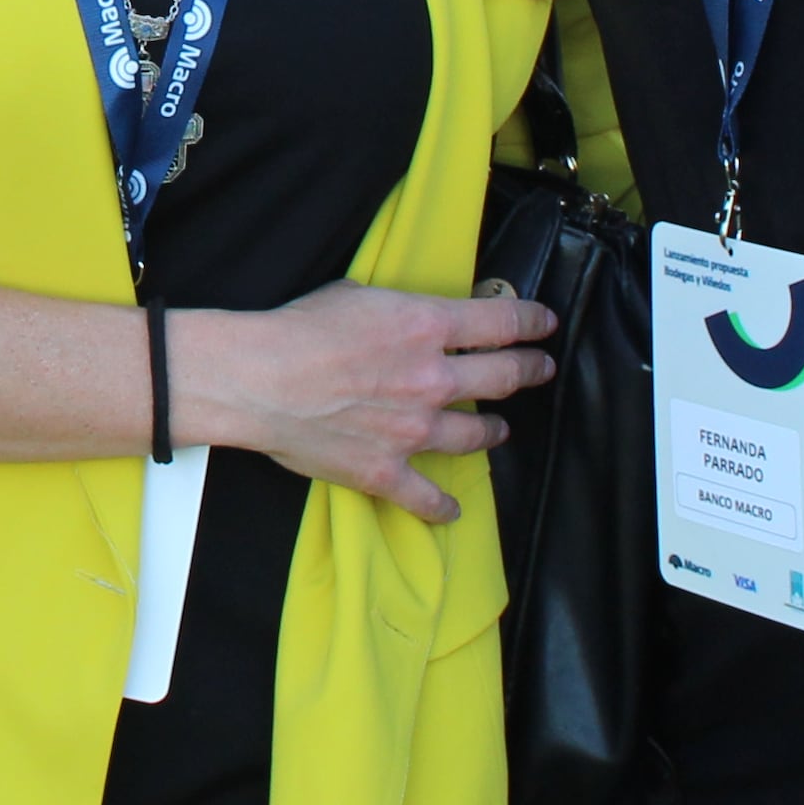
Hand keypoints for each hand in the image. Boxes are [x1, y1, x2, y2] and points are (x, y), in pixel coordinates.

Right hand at [177, 280, 556, 523]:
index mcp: (427, 327)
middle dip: (530, 370)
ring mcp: (415, 429)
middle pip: (504, 376)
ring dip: (493, 430)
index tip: (545, 324)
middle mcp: (432, 378)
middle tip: (539, 369)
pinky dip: (443, 506)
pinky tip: (452, 509)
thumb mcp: (356, 295)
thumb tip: (413, 316)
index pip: (502, 321)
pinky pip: (428, 497)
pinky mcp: (388, 470)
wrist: (258, 379)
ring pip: (477, 434)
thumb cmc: (297, 330)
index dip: (532, 321)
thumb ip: (399, 310)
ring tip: (498, 429)